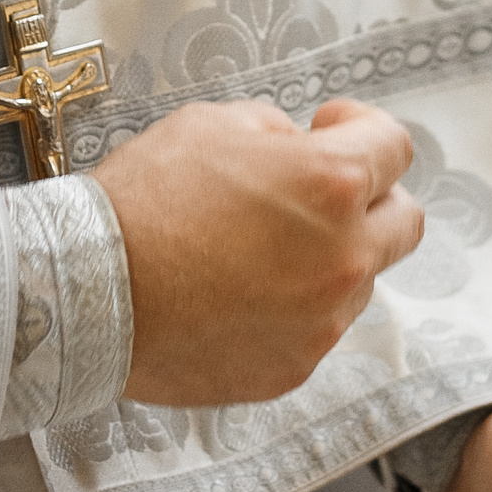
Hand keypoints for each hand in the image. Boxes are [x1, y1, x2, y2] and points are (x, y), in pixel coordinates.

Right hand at [94, 96, 422, 405]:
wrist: (88, 291)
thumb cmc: (142, 201)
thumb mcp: (209, 124)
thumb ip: (274, 131)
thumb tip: (297, 145)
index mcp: (330, 184)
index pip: (395, 147)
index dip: (362, 128)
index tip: (332, 128)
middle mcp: (344, 256)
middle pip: (404, 222)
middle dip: (370, 198)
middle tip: (318, 193)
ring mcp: (322, 320)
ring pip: (359, 280)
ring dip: (328, 258)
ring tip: (256, 250)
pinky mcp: (294, 367)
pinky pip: (316, 328)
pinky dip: (292, 308)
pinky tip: (236, 293)